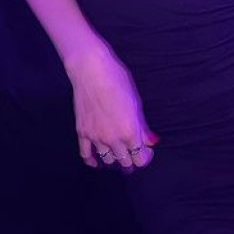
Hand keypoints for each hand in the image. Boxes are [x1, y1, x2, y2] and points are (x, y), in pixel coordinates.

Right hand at [65, 42, 158, 172]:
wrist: (91, 71)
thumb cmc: (118, 81)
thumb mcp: (136, 103)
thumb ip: (142, 126)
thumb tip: (151, 142)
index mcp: (130, 132)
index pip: (140, 159)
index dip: (145, 157)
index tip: (146, 150)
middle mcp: (113, 139)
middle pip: (125, 162)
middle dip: (131, 160)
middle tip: (134, 152)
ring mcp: (95, 137)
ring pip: (108, 160)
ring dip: (115, 159)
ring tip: (119, 154)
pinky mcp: (82, 132)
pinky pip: (86, 155)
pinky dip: (93, 160)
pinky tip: (97, 162)